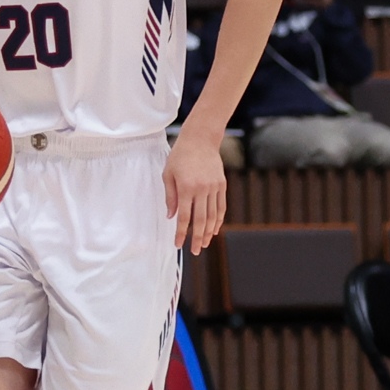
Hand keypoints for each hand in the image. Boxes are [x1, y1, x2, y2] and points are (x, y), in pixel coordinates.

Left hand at [163, 127, 226, 253]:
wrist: (201, 139)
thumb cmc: (180, 156)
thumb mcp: (168, 174)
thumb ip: (170, 196)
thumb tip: (171, 216)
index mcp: (186, 188)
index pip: (184, 217)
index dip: (181, 233)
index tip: (178, 244)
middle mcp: (202, 190)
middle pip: (201, 220)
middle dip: (197, 238)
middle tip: (195, 251)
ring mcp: (214, 187)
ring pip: (213, 216)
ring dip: (209, 232)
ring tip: (205, 243)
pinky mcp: (221, 185)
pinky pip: (221, 206)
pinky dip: (218, 219)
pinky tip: (214, 229)